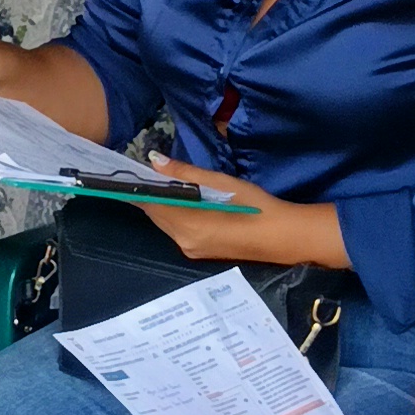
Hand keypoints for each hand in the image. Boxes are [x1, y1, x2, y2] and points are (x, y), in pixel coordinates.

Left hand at [137, 160, 344, 265]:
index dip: (139, 188)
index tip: (130, 173)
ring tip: (166, 185)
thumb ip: (186, 173)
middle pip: (157, 216)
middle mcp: (184, 241)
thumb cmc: (255, 206)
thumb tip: (155, 160)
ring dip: (164, 207)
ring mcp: (192, 251)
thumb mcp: (222, 183)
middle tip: (148, 173)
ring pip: (167, 224)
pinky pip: (179, 232)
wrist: (284, 237)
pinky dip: (176, 216)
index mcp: (188, 225)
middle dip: (151, 196)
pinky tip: (184, 204)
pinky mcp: (201, 254)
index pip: (151, 204)